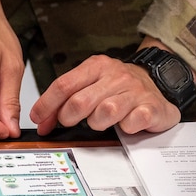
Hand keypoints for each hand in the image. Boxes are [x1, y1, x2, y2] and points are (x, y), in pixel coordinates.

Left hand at [28, 54, 182, 136]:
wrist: (157, 82)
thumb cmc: (119, 86)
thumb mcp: (92, 82)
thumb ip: (67, 97)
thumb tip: (42, 119)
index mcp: (97, 66)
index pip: (64, 85)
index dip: (47, 104)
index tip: (37, 118)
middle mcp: (116, 76)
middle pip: (80, 101)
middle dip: (68, 117)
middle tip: (69, 123)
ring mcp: (135, 91)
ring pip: (105, 112)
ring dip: (97, 123)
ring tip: (101, 121)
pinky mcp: (152, 107)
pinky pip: (132, 123)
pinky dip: (125, 128)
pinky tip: (125, 125)